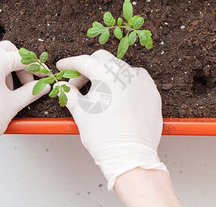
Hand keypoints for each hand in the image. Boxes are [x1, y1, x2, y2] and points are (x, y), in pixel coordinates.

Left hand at [0, 41, 48, 175]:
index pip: (19, 58)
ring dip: (0, 67)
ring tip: (5, 89)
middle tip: (24, 81)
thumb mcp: (13, 104)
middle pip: (3, 51)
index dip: (34, 67)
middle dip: (17, 64)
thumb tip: (42, 87)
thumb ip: (31, 91)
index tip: (41, 76)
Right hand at [56, 50, 166, 189]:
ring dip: (107, 74)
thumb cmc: (104, 136)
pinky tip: (118, 93)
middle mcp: (128, 74)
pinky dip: (125, 82)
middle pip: (104, 60)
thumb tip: (63, 87)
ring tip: (98, 90)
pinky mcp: (152, 93)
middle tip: (77, 82)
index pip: (85, 62)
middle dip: (88, 67)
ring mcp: (142, 82)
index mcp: (108, 75)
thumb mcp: (80, 112)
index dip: (70, 64)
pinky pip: (137, 79)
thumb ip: (70, 94)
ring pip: (121, 68)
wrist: (130, 156)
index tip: (63, 67)